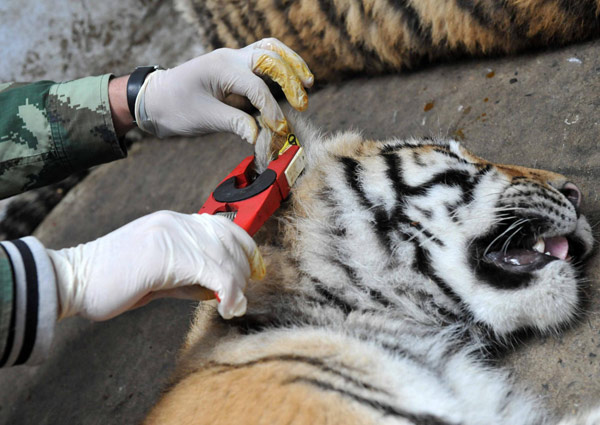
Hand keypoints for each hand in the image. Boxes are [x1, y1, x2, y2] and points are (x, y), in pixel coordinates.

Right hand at [47, 212, 264, 320]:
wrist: (72, 280)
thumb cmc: (113, 281)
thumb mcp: (159, 275)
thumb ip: (188, 277)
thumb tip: (219, 288)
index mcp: (174, 223)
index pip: (223, 226)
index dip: (245, 248)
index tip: (254, 271)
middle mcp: (176, 222)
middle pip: (229, 240)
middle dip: (243, 271)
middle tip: (240, 297)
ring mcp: (171, 234)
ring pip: (224, 256)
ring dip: (236, 284)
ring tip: (233, 305)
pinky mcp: (166, 254)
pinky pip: (212, 271)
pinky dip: (228, 292)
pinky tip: (227, 308)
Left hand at [135, 38, 313, 142]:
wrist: (154, 100)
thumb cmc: (174, 108)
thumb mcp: (204, 118)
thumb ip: (235, 124)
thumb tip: (260, 135)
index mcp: (221, 68)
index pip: (256, 87)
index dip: (271, 109)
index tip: (279, 129)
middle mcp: (230, 58)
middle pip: (270, 57)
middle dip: (291, 78)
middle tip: (303, 101)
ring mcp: (233, 60)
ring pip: (270, 51)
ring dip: (291, 64)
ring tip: (308, 82)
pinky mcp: (235, 69)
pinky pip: (263, 61)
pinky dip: (280, 68)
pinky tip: (292, 82)